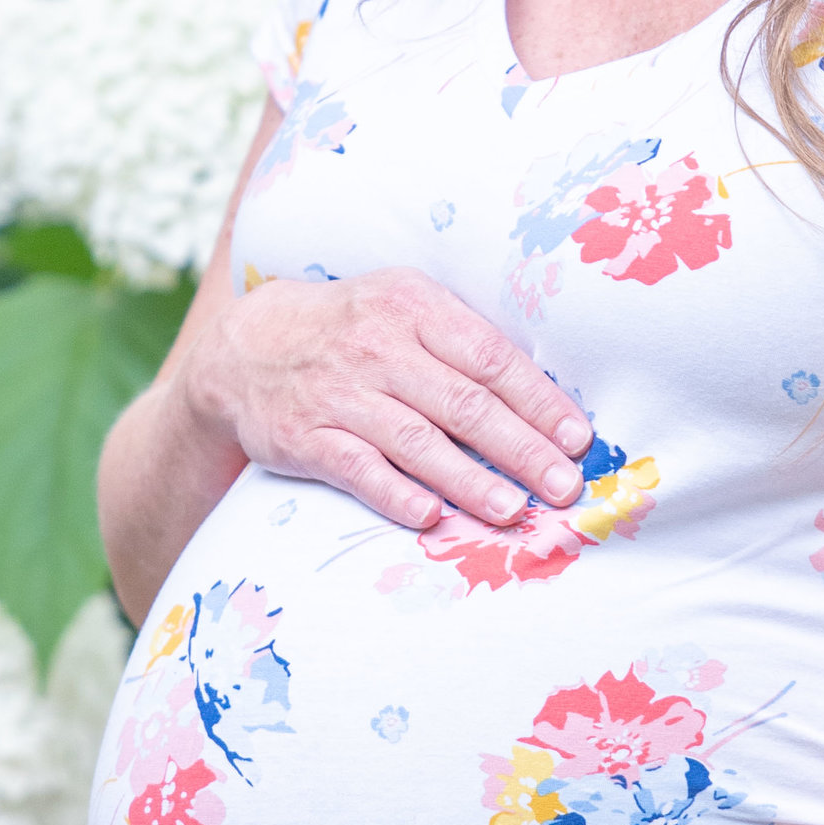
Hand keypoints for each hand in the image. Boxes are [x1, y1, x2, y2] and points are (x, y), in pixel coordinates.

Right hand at [183, 267, 592, 537]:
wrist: (247, 345)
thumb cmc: (352, 328)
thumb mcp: (404, 307)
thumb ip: (462, 344)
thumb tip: (543, 401)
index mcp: (414, 307)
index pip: (490, 357)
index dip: (538, 401)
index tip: (577, 439)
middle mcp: (378, 346)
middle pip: (463, 403)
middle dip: (520, 448)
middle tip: (563, 486)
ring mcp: (339, 393)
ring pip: (415, 440)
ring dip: (468, 479)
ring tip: (512, 509)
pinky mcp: (304, 436)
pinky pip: (357, 468)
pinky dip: (395, 493)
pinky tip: (430, 517)